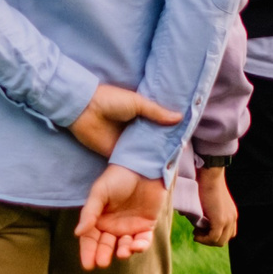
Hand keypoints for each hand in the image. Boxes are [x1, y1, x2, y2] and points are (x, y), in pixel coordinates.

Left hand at [68, 84, 183, 158]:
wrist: (84, 110)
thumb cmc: (110, 100)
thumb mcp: (137, 102)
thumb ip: (156, 112)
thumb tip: (180, 117)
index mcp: (142, 115)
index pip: (161, 125)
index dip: (173, 131)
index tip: (188, 137)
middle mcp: (136, 130)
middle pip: (155, 141)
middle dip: (167, 147)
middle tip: (184, 154)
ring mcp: (127, 143)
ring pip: (145, 153)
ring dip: (155, 158)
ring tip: (175, 166)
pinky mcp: (117, 154)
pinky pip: (132, 162)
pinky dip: (141, 166)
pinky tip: (156, 173)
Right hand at [74, 165, 165, 270]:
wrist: (143, 167)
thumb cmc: (117, 177)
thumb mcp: (99, 193)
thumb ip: (89, 213)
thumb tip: (77, 233)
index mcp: (98, 218)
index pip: (90, 239)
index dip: (88, 251)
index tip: (87, 264)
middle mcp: (112, 226)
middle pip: (106, 245)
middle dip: (103, 254)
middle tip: (102, 263)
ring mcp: (129, 227)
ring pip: (124, 246)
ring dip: (123, 251)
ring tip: (121, 253)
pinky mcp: (146, 226)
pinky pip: (143, 241)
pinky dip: (140, 246)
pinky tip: (135, 246)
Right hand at [191, 166, 236, 246]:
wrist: (209, 175)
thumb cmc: (205, 184)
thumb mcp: (208, 202)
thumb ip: (205, 213)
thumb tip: (191, 219)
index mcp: (231, 214)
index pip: (227, 233)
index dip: (214, 236)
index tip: (201, 230)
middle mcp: (232, 218)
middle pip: (224, 239)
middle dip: (209, 240)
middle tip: (197, 233)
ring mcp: (228, 220)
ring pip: (220, 241)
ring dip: (206, 240)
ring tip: (196, 233)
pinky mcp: (220, 220)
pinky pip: (213, 238)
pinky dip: (204, 239)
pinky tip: (196, 234)